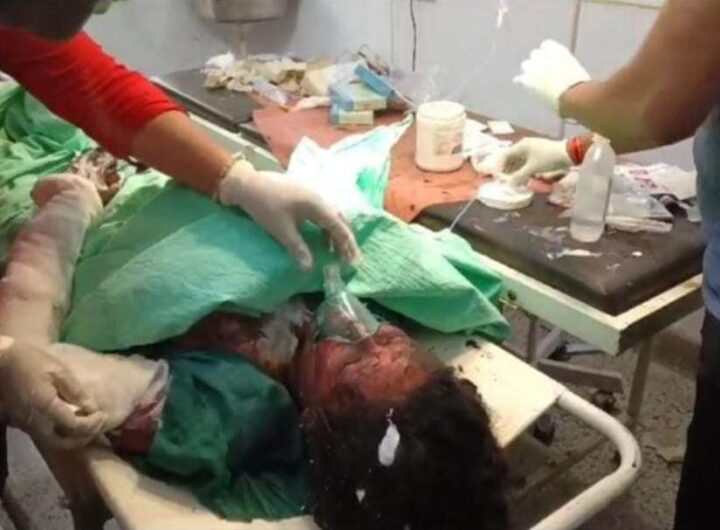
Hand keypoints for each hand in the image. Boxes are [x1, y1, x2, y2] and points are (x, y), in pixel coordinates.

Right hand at [0, 337, 106, 448]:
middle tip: (99, 424)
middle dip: (85, 437)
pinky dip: (63, 435)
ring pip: (55, 443)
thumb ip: (76, 391)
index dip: (92, 424)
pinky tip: (73, 422)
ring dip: (74, 439)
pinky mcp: (23, 424)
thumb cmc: (31, 361)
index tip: (104, 415)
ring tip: (89, 425)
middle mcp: (35, 422)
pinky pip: (46, 436)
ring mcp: (27, 425)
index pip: (74, 427)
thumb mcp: (58, 371)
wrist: (1, 362)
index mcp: (46, 407)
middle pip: (64, 443)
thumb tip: (92, 408)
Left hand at [218, 161, 360, 270]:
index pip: (339, 227)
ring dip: (336, 234)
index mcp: (317, 205)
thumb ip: (298, 249)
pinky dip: (327, 227)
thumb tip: (309, 269)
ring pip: (332, 216)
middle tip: (350, 259)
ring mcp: (313, 195)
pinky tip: (322, 238)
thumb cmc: (265, 206)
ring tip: (337, 251)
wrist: (247, 184)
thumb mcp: (282, 230)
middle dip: (346, 241)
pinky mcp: (306, 196)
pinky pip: (323, 213)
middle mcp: (320, 198)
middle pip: (340, 221)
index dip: (347, 246)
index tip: (353, 262)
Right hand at [491, 138, 572, 185]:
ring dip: (516, 171)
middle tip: (505, 181)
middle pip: (512, 158)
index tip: (497, 177)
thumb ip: (519, 176)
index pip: (505, 156)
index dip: (500, 166)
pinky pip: (527, 162)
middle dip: (508, 170)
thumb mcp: (532, 168)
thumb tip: (509, 184)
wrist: (569, 153)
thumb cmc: (548, 159)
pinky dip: (524, 169)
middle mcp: (525, 146)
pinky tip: (524, 178)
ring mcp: (533, 149)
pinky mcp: (539, 154)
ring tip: (514, 181)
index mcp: (521, 146)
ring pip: (519, 161)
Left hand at [514, 40, 590, 113]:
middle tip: (543, 72)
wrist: (572, 97)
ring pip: (526, 64)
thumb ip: (564, 66)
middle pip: (535, 54)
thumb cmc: (580, 87)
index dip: (548, 53)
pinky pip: (520, 79)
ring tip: (535, 79)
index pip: (546, 45)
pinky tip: (518, 82)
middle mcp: (544, 55)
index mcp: (557, 50)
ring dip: (530, 70)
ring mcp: (534, 67)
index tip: (550, 61)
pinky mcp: (527, 81)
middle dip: (538, 61)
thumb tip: (560, 73)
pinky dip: (521, 81)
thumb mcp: (576, 70)